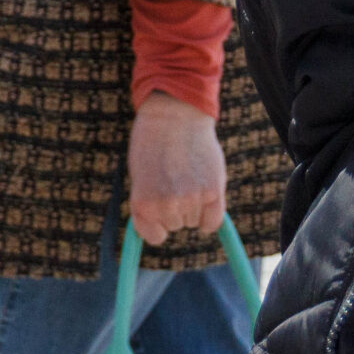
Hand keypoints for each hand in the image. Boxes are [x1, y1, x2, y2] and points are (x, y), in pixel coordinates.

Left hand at [128, 92, 226, 246]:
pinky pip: (213, 222)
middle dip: (174, 209)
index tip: (159, 213)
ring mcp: (190, 199)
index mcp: (142, 203)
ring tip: (187, 177)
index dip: (157, 225)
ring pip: (194, 222)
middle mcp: (165, 205)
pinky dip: (211, 216)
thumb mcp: (140, 177)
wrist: (173, 118)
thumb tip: (156, 234)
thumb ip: (148, 205)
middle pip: (175, 226)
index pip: (153, 236)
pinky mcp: (213, 192)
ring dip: (193, 207)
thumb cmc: (152, 146)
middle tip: (173, 182)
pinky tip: (207, 197)